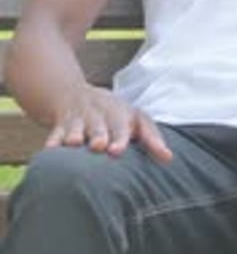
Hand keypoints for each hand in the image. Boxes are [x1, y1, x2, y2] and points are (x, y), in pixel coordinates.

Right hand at [45, 85, 172, 162]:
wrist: (77, 95)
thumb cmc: (115, 116)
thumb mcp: (135, 120)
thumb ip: (152, 139)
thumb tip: (169, 158)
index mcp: (121, 113)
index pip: (125, 123)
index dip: (122, 136)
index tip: (117, 151)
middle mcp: (100, 114)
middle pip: (100, 124)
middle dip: (99, 134)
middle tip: (99, 146)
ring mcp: (80, 118)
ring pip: (76, 126)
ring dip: (75, 134)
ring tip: (74, 143)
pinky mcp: (62, 123)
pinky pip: (56, 132)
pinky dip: (53, 140)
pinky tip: (50, 151)